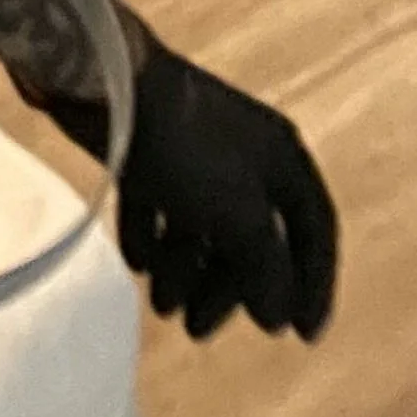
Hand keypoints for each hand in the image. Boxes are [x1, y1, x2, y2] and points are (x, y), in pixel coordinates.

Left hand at [46, 46, 338, 341]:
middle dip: (225, 287)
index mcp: (281, 156)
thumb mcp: (241, 218)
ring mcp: (192, 145)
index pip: (313, 230)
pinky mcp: (146, 144)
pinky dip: (151, 234)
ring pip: (200, 223)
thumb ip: (266, 272)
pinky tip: (137, 261)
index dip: (312, 285)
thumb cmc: (184, 148)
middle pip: (248, 236)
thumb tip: (278, 319)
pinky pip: (159, 201)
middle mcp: (243, 149)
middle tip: (197, 329)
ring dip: (184, 269)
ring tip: (161, 304)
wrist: (103, 81)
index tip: (301, 335)